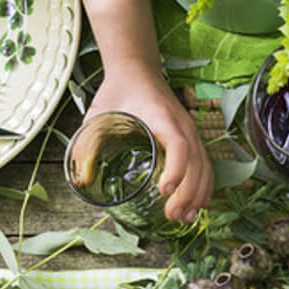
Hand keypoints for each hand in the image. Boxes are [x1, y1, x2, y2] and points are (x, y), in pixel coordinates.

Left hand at [88, 66, 213, 223]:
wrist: (137, 70)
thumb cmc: (118, 91)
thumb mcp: (98, 114)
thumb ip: (88, 144)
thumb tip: (83, 180)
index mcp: (162, 117)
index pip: (179, 145)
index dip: (176, 169)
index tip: (163, 191)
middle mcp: (183, 125)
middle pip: (197, 163)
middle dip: (187, 193)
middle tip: (172, 216)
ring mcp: (191, 132)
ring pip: (205, 167)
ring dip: (198, 195)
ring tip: (186, 218)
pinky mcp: (192, 138)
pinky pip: (206, 165)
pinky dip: (204, 186)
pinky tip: (197, 205)